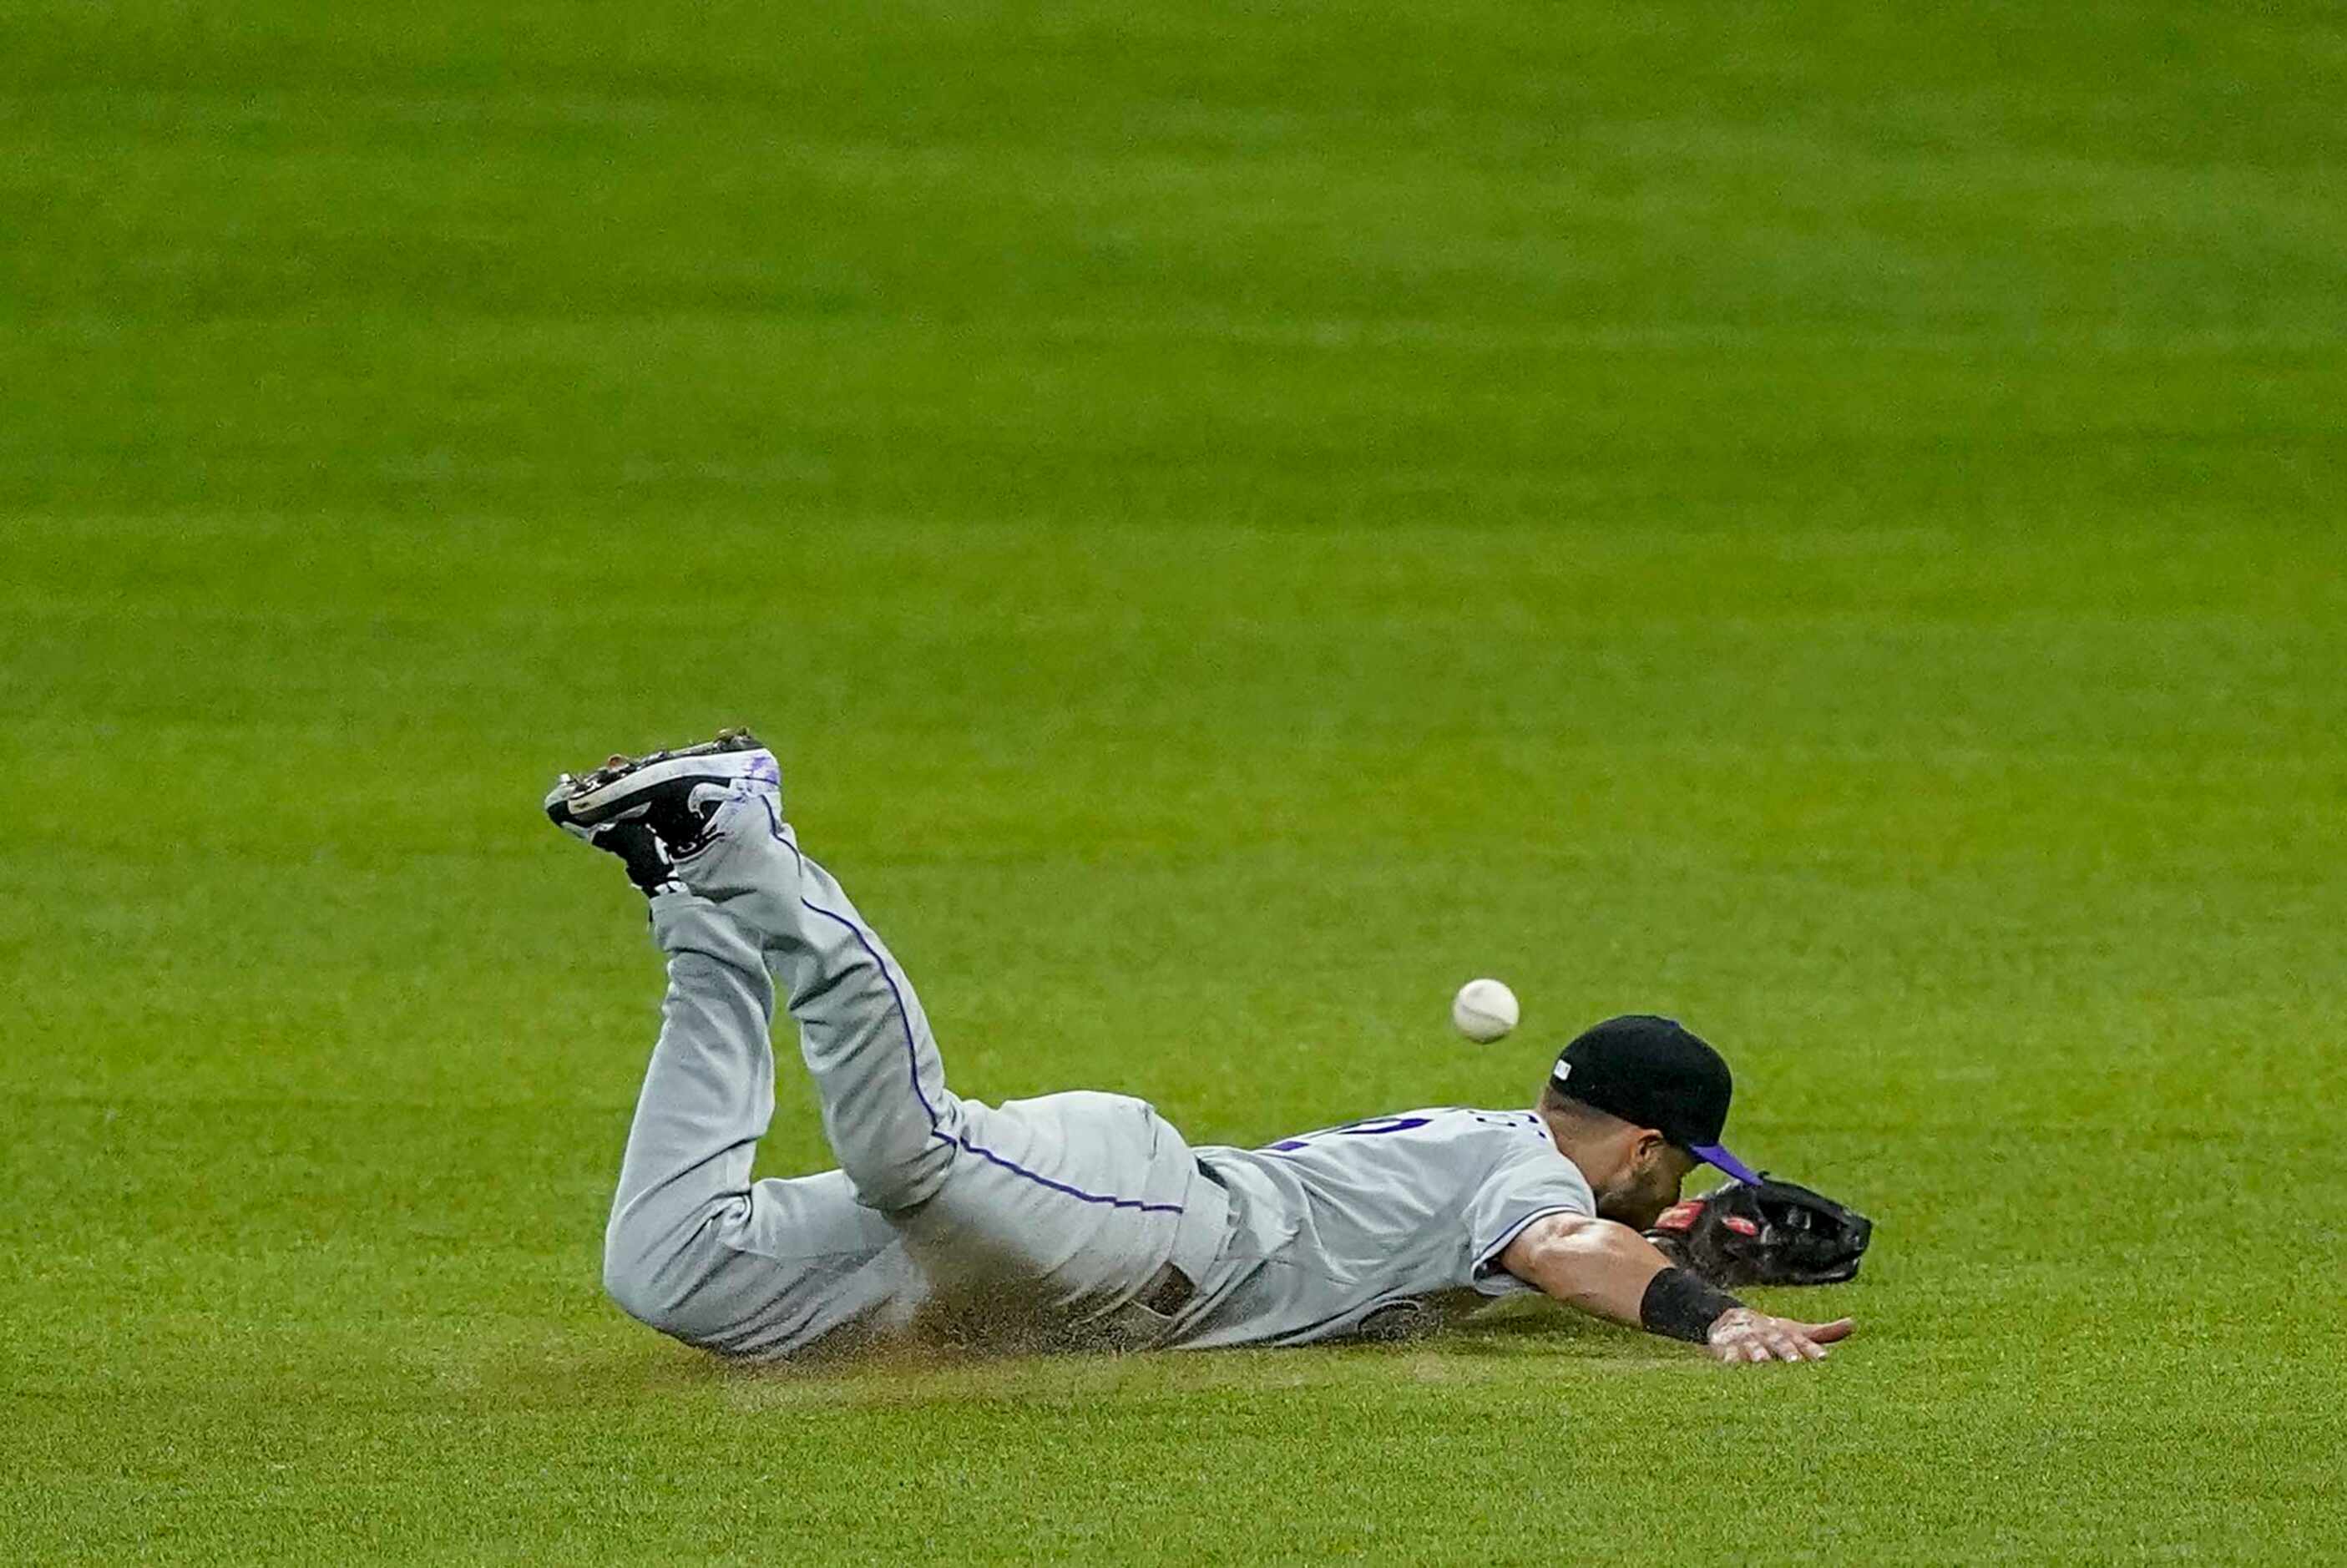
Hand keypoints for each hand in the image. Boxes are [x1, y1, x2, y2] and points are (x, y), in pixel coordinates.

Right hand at [1705, 1307, 1853, 1364]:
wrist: (1732, 1320)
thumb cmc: (1773, 1333)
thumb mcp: (1797, 1331)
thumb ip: (1824, 1332)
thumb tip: (1854, 1324)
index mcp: (1786, 1334)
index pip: (1802, 1342)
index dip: (1812, 1350)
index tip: (1824, 1359)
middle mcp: (1767, 1336)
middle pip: (1777, 1343)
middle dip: (1785, 1351)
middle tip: (1794, 1361)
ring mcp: (1746, 1340)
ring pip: (1751, 1347)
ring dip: (1756, 1353)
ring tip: (1761, 1361)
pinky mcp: (1725, 1347)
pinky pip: (1726, 1354)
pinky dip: (1727, 1358)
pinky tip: (1729, 1364)